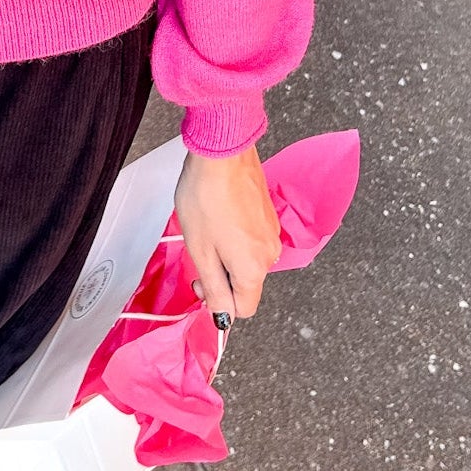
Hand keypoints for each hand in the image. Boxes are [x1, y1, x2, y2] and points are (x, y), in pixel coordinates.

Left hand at [173, 145, 280, 321]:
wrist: (223, 153)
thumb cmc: (206, 199)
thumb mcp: (201, 251)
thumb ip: (214, 288)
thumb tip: (222, 316)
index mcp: (253, 269)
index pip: (245, 309)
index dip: (220, 304)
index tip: (201, 283)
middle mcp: (270, 254)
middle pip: (246, 284)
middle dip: (221, 277)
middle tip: (198, 254)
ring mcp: (272, 232)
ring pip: (248, 260)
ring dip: (227, 255)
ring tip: (207, 230)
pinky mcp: (268, 215)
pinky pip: (252, 239)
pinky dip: (235, 237)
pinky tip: (219, 216)